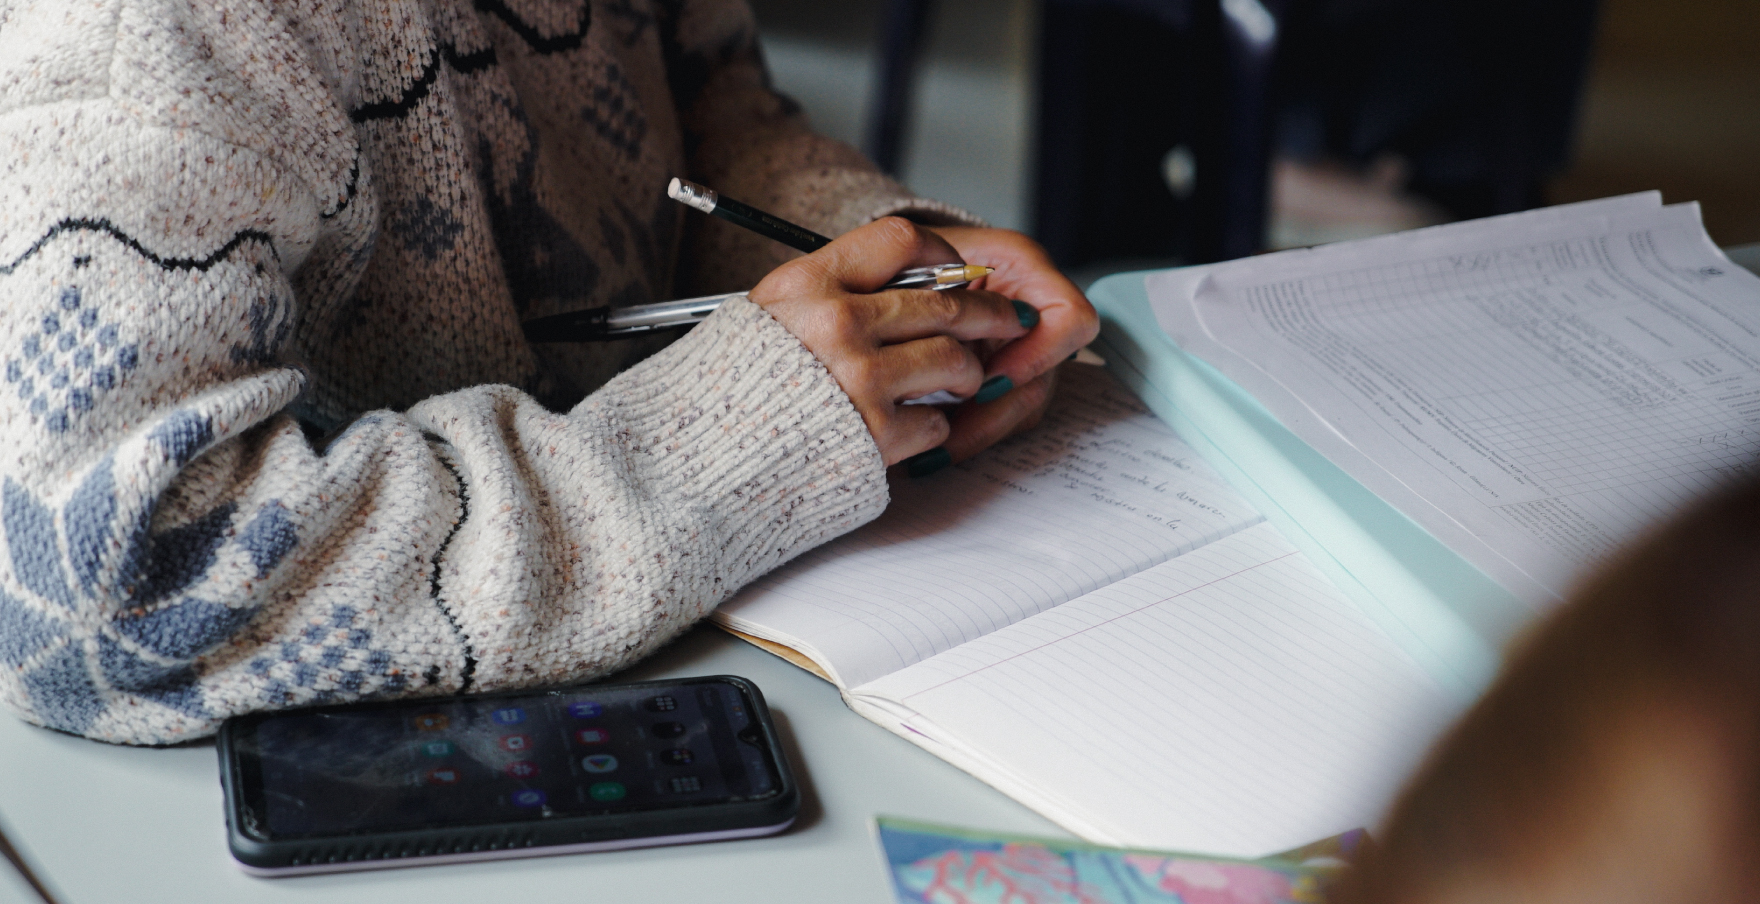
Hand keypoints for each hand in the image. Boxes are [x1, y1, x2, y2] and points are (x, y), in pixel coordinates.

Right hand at [748, 217, 1036, 466]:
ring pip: (953, 358)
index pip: (899, 239)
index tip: (958, 271)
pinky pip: (936, 421)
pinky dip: (933, 427)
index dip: (942, 253)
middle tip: (1009, 323)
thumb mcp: (764, 317)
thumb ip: (826, 295)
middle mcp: (836, 323)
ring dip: (966, 374)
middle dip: (988, 315)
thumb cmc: (727, 394)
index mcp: (806, 284)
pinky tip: (913, 429)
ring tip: (958, 383)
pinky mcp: (874, 434)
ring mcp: (859, 378)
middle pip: (943, 302)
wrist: (694, 466)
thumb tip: (907, 287)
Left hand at [929, 226, 1097, 464]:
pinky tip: (930, 450)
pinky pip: (999, 416)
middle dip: (992, 415)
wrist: (896, 263)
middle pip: (1043, 379)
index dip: (1037, 356)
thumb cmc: (907, 255)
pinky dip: (965, 433)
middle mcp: (1035, 312)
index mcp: (1026, 270)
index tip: (986, 380)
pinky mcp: (1003, 377)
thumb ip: (935, 294)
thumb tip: (947, 355)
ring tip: (930, 454)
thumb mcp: (916, 258)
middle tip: (945, 440)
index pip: (1071, 319)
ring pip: (1022, 408)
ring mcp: (1024, 349)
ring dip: (976, 433)